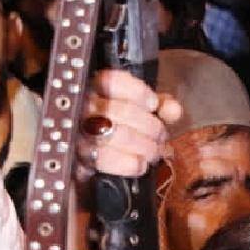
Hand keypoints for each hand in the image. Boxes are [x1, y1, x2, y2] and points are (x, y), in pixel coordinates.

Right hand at [73, 70, 182, 184]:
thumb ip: (159, 106)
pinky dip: (131, 163)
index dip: (139, 93)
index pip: (112, 81)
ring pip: (119, 134)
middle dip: (151, 127)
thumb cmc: (123, 133)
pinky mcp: (77, 160)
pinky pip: (106, 158)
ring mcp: (76, 134)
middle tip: (161, 138)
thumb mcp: (142, 113)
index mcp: (94, 90)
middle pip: (123, 111)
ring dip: (146, 146)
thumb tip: (172, 110)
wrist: (95, 168)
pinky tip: (140, 164)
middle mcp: (81, 109)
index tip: (153, 105)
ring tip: (155, 152)